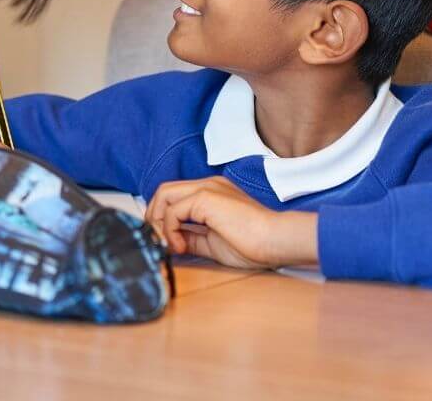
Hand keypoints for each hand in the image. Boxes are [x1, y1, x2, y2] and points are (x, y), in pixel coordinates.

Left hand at [143, 177, 317, 270]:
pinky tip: (181, 246)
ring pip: (164, 195)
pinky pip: (174, 210)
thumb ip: (191, 237)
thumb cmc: (254, 245)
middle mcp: (207, 185)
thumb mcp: (212, 242)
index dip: (163, 217)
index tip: (164, 241)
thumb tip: (171, 241)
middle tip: (159, 241)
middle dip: (155, 216)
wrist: (277, 241)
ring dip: (159, 221)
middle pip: (165, 191)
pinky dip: (170, 230)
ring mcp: (206, 188)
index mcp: (212, 193)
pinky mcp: (205, 197)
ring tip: (167, 244)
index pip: (175, 197)